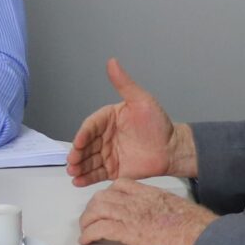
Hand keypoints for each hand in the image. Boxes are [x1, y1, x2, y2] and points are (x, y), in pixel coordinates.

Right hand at [66, 59, 189, 184]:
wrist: (172, 149)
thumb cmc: (158, 124)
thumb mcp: (141, 100)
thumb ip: (124, 84)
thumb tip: (112, 62)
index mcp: (108, 119)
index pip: (91, 126)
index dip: (83, 134)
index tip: (79, 142)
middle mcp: (104, 136)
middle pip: (86, 145)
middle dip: (77, 154)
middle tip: (72, 161)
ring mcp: (107, 154)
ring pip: (88, 160)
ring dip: (79, 166)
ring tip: (73, 173)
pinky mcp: (112, 169)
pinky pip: (96, 173)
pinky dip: (86, 178)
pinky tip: (78, 182)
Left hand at [78, 181, 217, 244]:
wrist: (196, 233)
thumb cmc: (193, 223)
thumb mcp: (173, 203)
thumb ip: (158, 204)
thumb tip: (154, 213)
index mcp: (147, 192)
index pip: (119, 184)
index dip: (107, 193)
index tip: (104, 202)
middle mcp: (135, 200)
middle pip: (102, 197)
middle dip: (92, 208)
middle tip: (90, 219)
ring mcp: (129, 214)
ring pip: (96, 211)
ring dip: (87, 222)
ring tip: (86, 231)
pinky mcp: (126, 231)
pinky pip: (99, 229)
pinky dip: (89, 235)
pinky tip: (86, 241)